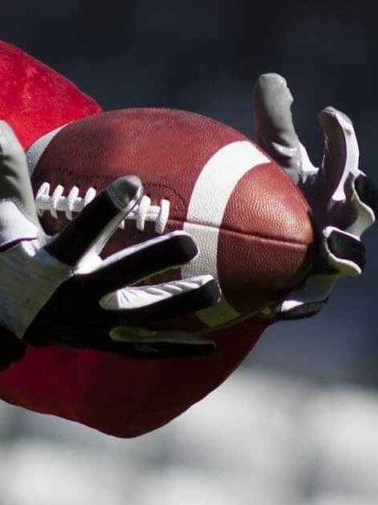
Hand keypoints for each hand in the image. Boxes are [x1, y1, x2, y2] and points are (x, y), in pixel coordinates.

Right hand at [0, 121, 220, 358]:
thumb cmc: (3, 257)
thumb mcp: (2, 216)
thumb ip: (9, 171)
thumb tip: (1, 124)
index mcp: (52, 260)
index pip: (82, 231)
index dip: (107, 207)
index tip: (134, 183)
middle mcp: (72, 294)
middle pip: (119, 276)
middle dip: (154, 260)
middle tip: (190, 241)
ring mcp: (88, 323)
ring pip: (139, 316)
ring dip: (177, 304)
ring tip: (214, 287)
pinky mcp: (99, 341)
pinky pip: (141, 347)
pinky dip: (174, 348)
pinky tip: (210, 346)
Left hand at [254, 73, 374, 320]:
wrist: (260, 255)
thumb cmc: (273, 198)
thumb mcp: (271, 163)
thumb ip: (274, 124)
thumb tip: (271, 78)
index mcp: (333, 185)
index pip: (344, 156)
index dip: (340, 135)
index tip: (325, 114)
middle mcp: (341, 219)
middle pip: (364, 208)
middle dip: (363, 196)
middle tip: (351, 183)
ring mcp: (331, 257)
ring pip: (351, 257)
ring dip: (343, 250)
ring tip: (325, 243)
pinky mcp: (312, 290)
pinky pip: (312, 300)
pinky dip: (298, 302)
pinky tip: (278, 306)